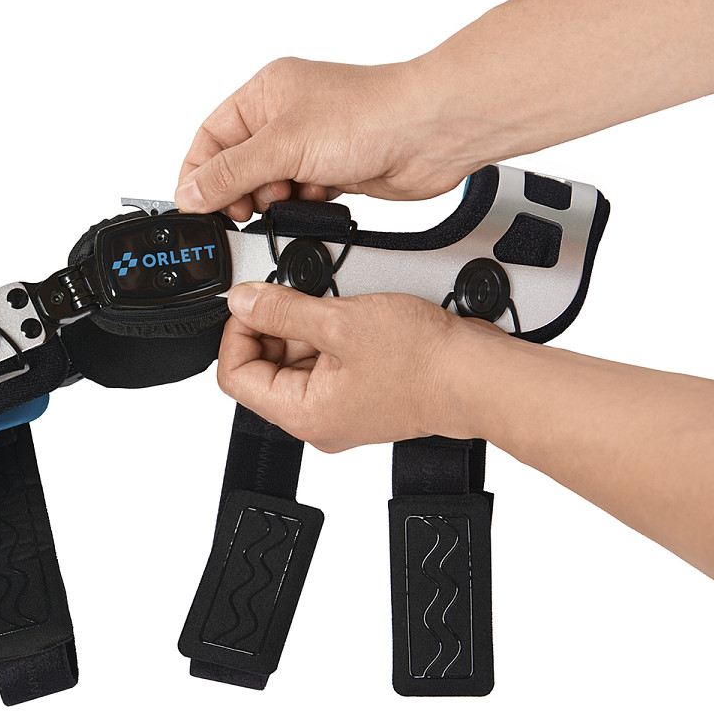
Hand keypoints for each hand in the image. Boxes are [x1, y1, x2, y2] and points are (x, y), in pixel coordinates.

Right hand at [175, 58, 469, 221]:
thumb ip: (230, 173)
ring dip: (275, 201)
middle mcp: (284, 116)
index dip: (199, 175)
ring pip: (267, 187)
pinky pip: (298, 198)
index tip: (199, 207)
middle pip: (236, 168)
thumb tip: (190, 192)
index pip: (210, 139)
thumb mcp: (282, 145)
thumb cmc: (370, 115)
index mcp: (264, 93)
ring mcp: (308, 144)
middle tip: (252, 207)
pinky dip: (303, 205)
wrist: (430, 133)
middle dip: (241, 192)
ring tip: (292, 195)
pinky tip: (318, 196)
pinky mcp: (331, 170)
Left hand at [218, 282, 489, 451]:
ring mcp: (338, 409)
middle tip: (296, 293)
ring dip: (306, 326)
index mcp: (300, 414)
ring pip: (297, 362)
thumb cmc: (424, 362)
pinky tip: (352, 315)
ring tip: (336, 304)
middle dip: (275, 326)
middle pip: (265, 367)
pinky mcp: (360, 396)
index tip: (249, 303)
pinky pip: (327, 363)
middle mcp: (316, 421)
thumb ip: (281, 310)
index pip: (235, 377)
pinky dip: (331, 335)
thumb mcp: (339, 321)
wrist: (478, 377)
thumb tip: (242, 302)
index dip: (236, 333)